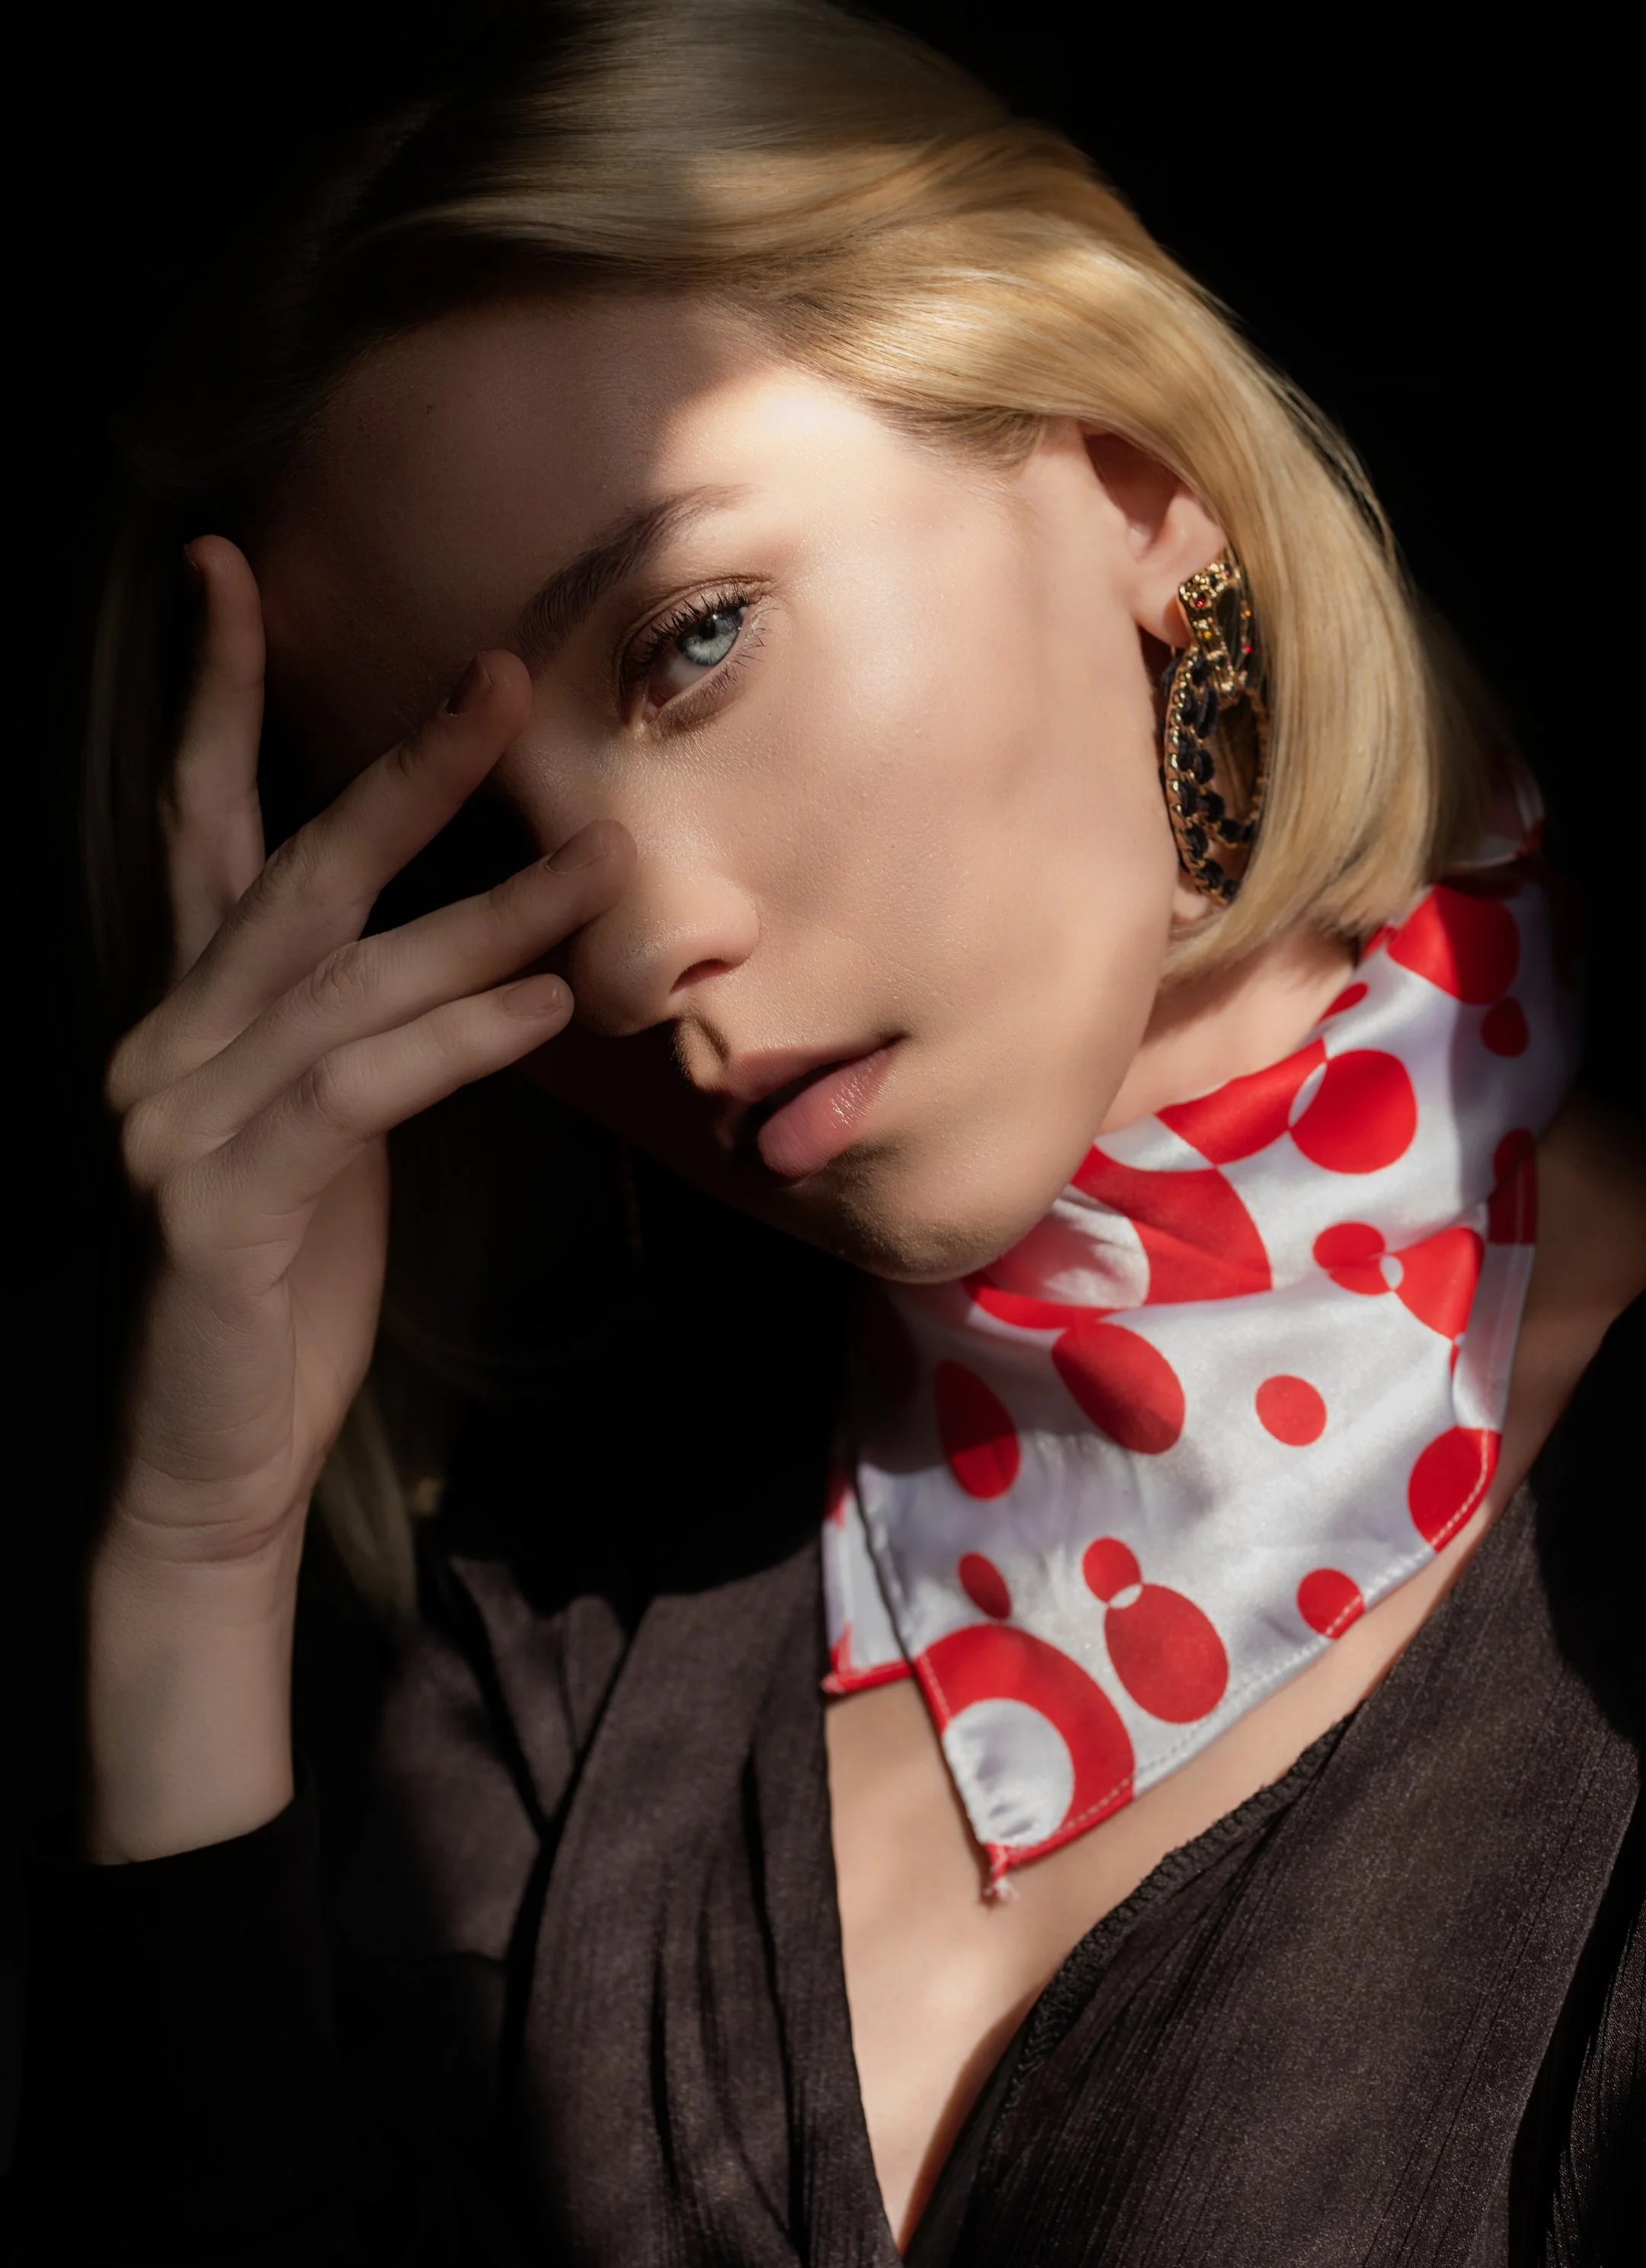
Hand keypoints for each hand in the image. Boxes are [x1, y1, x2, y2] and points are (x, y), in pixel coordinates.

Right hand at [87, 537, 625, 1858]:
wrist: (214, 1447)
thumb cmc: (285, 1282)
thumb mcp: (323, 1133)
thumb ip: (360, 1032)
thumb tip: (476, 952)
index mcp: (189, 1014)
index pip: (198, 827)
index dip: (209, 698)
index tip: (228, 569)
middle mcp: (168, 1042)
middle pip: (293, 872)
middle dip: (401, 773)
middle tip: (499, 680)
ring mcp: (183, 1118)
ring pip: (354, 977)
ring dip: (489, 913)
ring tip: (603, 861)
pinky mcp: (228, 1198)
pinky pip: (362, 1089)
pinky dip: (455, 1037)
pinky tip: (541, 1004)